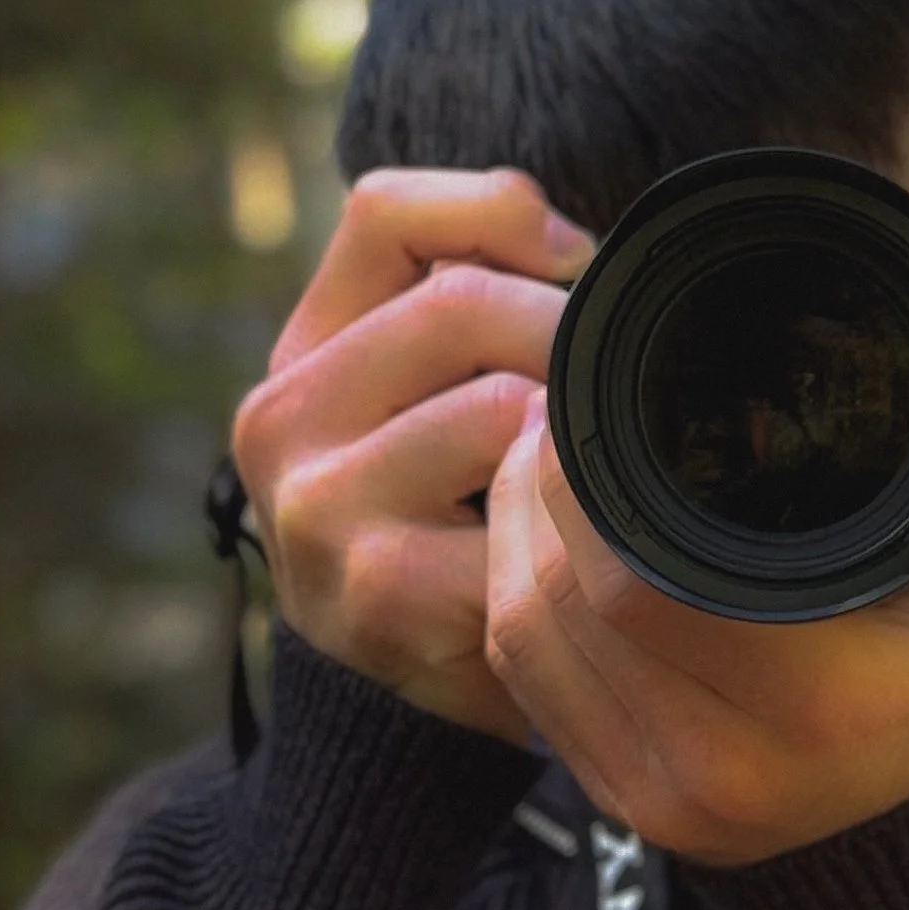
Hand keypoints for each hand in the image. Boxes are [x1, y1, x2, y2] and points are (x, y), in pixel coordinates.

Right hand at [231, 166, 594, 740]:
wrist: (411, 699)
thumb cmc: (453, 521)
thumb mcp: (441, 400)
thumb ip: (485, 308)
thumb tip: (597, 252)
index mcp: (307, 348)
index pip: (384, 210)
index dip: (501, 213)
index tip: (578, 261)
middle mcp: (284, 416)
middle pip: (458, 302)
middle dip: (567, 332)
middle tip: (624, 384)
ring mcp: (317, 505)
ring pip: (495, 406)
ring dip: (572, 439)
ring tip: (594, 476)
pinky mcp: (376, 588)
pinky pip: (514, 518)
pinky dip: (565, 529)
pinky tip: (571, 553)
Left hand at [482, 318, 908, 863]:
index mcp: (820, 712)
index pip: (639, 586)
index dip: (594, 477)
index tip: (601, 393)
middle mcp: (727, 776)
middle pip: (565, 600)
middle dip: (546, 486)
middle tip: (564, 404)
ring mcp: (659, 803)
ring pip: (524, 635)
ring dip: (515, 531)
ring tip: (544, 451)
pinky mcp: (615, 805)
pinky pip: (519, 682)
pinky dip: (512, 590)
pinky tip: (536, 530)